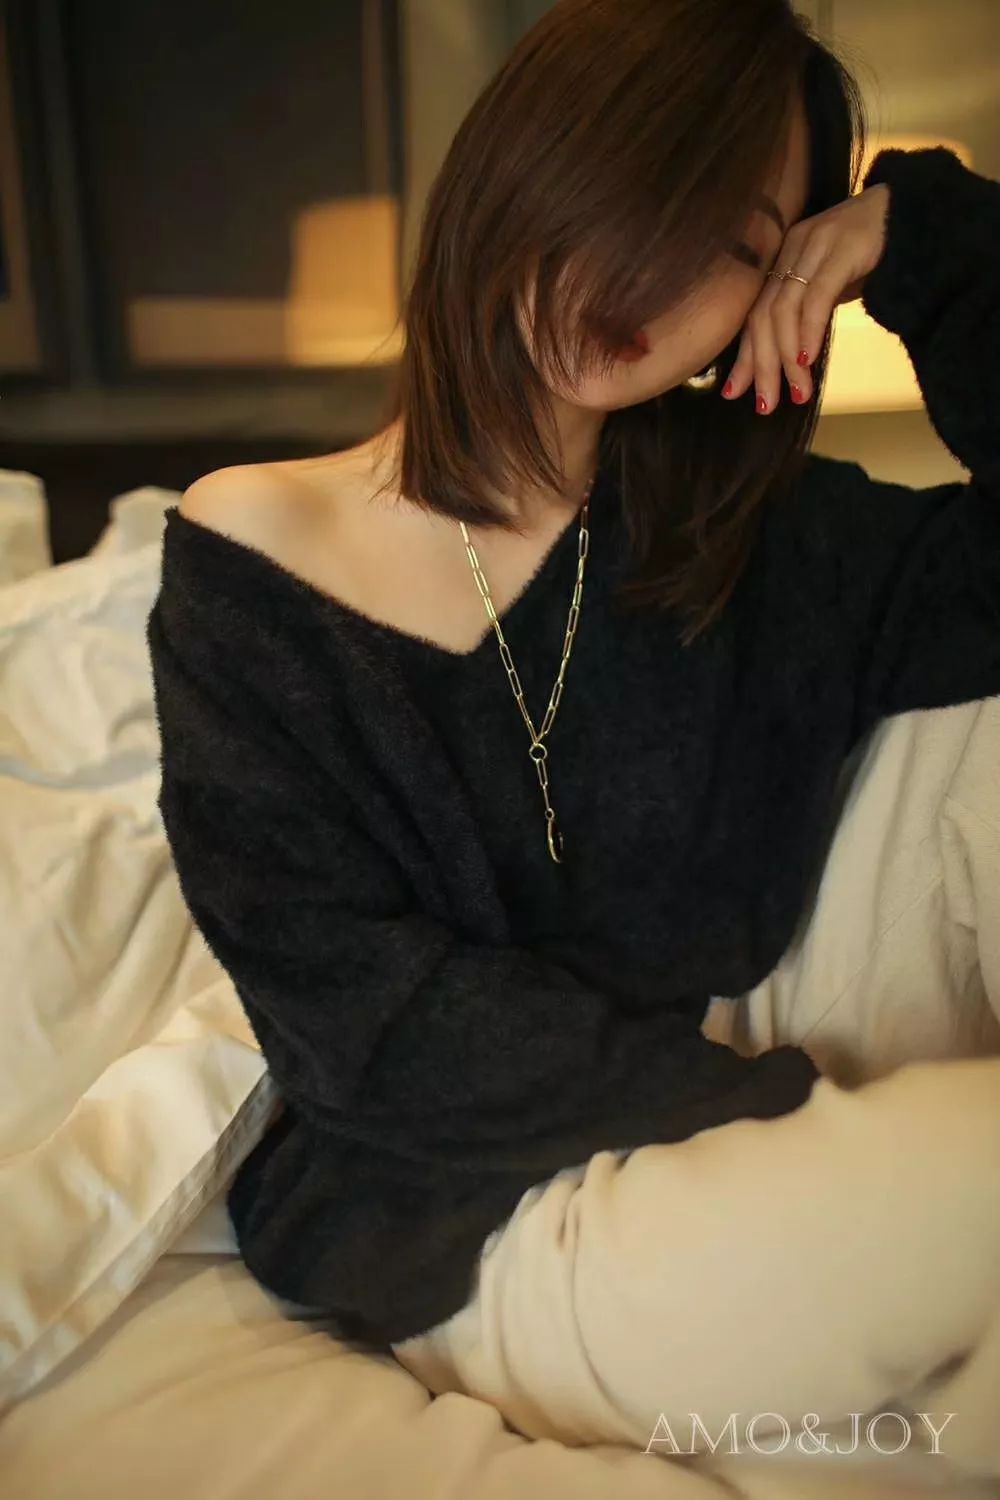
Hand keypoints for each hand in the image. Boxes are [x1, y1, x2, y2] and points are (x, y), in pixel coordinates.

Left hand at [721, 182, 889, 413]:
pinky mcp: (843, 248)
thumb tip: (790, 357)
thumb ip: (808, 312)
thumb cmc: (873, 253)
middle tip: (766, 404)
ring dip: (786, 358)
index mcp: (784, 258)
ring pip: (785, 311)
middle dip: (761, 365)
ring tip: (796, 392)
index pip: (755, 313)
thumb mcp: (832, 285)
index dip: (744, 355)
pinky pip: (817, 297)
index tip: (734, 392)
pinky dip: (808, 331)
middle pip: (763, 315)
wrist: (916, 211)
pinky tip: (806, 359)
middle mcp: (792, 249)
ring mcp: (816, 245)